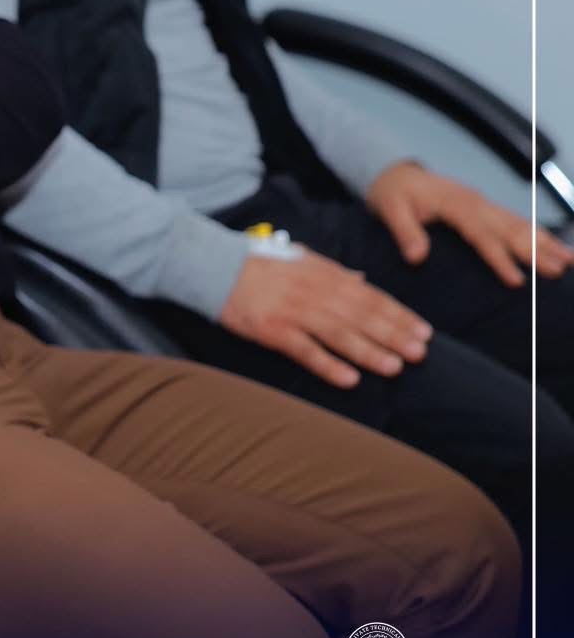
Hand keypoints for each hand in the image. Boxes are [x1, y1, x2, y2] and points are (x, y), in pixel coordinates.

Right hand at [218, 248, 432, 387]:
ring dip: (369, 351)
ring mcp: (293, 312)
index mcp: (323, 274)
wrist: (214, 266)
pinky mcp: (272, 330)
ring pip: (339, 334)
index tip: (423, 330)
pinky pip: (305, 351)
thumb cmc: (259, 264)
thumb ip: (333, 271)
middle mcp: (313, 292)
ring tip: (395, 367)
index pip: (370, 296)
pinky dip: (328, 365)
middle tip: (420, 352)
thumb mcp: (300, 258)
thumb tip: (363, 279)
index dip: (398, 314)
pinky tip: (349, 379)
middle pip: (361, 316)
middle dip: (393, 334)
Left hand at [366, 161, 572, 287]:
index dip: (499, 257)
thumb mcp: (388, 208)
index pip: (480, 233)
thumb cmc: (392, 193)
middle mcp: (475, 202)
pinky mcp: (487, 208)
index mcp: (454, 203)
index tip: (516, 281)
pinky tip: (558, 248)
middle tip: (557, 271)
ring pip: (520, 224)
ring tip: (569, 261)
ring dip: (545, 242)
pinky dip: (539, 234)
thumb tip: (417, 257)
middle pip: (509, 228)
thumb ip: (404, 231)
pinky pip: (517, 222)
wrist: (396, 173)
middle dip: (535, 251)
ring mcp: (484, 204)